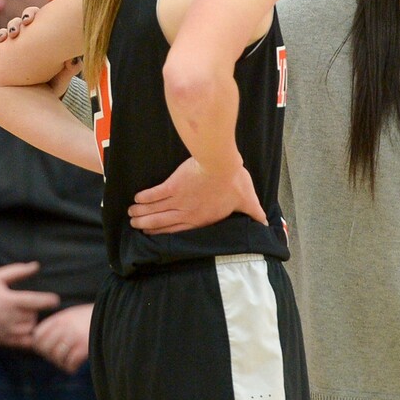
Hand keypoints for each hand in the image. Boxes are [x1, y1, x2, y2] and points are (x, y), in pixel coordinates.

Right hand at [0, 0, 82, 96]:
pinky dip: (1, 35)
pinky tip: (1, 40)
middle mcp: (37, 34)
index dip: (53, 2)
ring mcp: (23, 39)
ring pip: (16, 23)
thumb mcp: (64, 77)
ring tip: (13, 33)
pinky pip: (3, 37)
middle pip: (31, 14)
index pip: (52, 15)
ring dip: (14, 24)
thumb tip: (76, 61)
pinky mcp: (11, 48)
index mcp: (52, 35)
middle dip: (28, 14)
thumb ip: (71, 69)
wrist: (41, 95)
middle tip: (28, 21)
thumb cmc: (56, 83)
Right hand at [0, 263, 59, 348]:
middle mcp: (8, 317)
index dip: (49, 300)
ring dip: (31, 321)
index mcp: (8, 300)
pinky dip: (29, 337)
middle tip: (29, 304)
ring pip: (30, 328)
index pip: (36, 301)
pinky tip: (26, 329)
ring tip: (22, 314)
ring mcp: (5, 331)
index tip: (55, 299)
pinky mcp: (2, 340)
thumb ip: (17, 271)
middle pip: (34, 315)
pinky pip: (24, 342)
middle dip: (34, 309)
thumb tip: (36, 266)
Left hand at [32, 303, 92, 373]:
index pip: (37, 336)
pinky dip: (72, 367)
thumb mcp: (72, 315)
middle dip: (51, 356)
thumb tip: (38, 343)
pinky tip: (77, 365)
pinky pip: (70, 363)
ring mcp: (75, 337)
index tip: (50, 348)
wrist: (114, 316)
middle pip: (45, 348)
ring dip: (62, 363)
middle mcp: (65, 327)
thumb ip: (57, 325)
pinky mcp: (85, 347)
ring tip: (69, 361)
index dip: (41, 345)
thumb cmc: (93, 319)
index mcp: (61, 318)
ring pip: (57, 357)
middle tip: (60, 357)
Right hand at [128, 157, 266, 233]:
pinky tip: (137, 199)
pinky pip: (155, 194)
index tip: (154, 235)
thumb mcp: (247, 198)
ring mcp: (178, 200)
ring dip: (143, 214)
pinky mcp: (172, 186)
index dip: (165, 234)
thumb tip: (267, 223)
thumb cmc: (234, 180)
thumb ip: (254, 212)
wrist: (220, 164)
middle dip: (148, 226)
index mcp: (202, 218)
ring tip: (132, 215)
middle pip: (163, 223)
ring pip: (156, 211)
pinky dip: (145, 198)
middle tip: (137, 226)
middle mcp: (188, 213)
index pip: (180, 230)